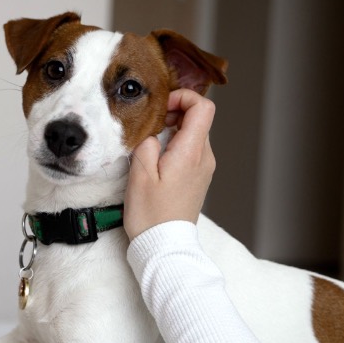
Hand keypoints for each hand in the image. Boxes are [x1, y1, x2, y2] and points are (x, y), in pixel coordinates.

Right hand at [123, 89, 215, 239]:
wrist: (164, 245)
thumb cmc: (151, 215)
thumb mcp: (139, 174)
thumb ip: (146, 143)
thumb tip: (152, 133)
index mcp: (191, 152)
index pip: (202, 107)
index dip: (183, 97)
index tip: (162, 106)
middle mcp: (204, 158)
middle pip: (198, 119)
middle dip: (174, 113)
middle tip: (150, 125)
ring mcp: (203, 169)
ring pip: (193, 134)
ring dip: (173, 131)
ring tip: (150, 143)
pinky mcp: (198, 178)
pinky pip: (190, 151)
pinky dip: (175, 146)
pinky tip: (156, 160)